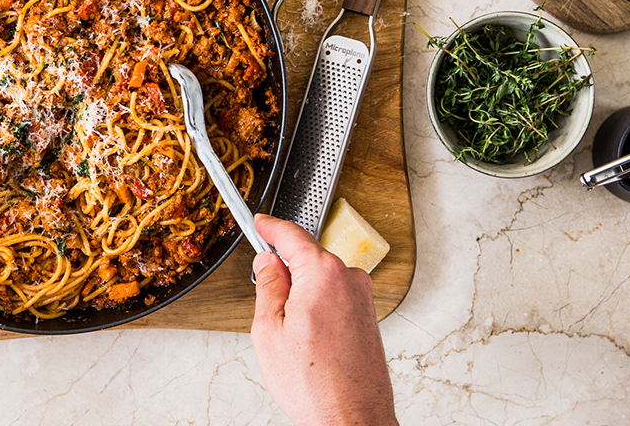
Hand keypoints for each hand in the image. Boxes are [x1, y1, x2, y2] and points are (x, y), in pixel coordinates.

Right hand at [250, 214, 397, 425]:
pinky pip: (335, 299)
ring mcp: (363, 300)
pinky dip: (318, 309)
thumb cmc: (315, 384)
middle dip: (285, 271)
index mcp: (323, 274)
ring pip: (321, 281)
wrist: (352, 420)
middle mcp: (350, 280)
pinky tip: (309, 342)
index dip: (270, 227)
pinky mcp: (369, 318)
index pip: (292, 235)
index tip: (260, 222)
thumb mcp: (269, 329)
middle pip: (308, 258)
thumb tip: (268, 263)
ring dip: (302, 295)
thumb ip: (267, 286)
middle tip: (266, 300)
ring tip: (291, 336)